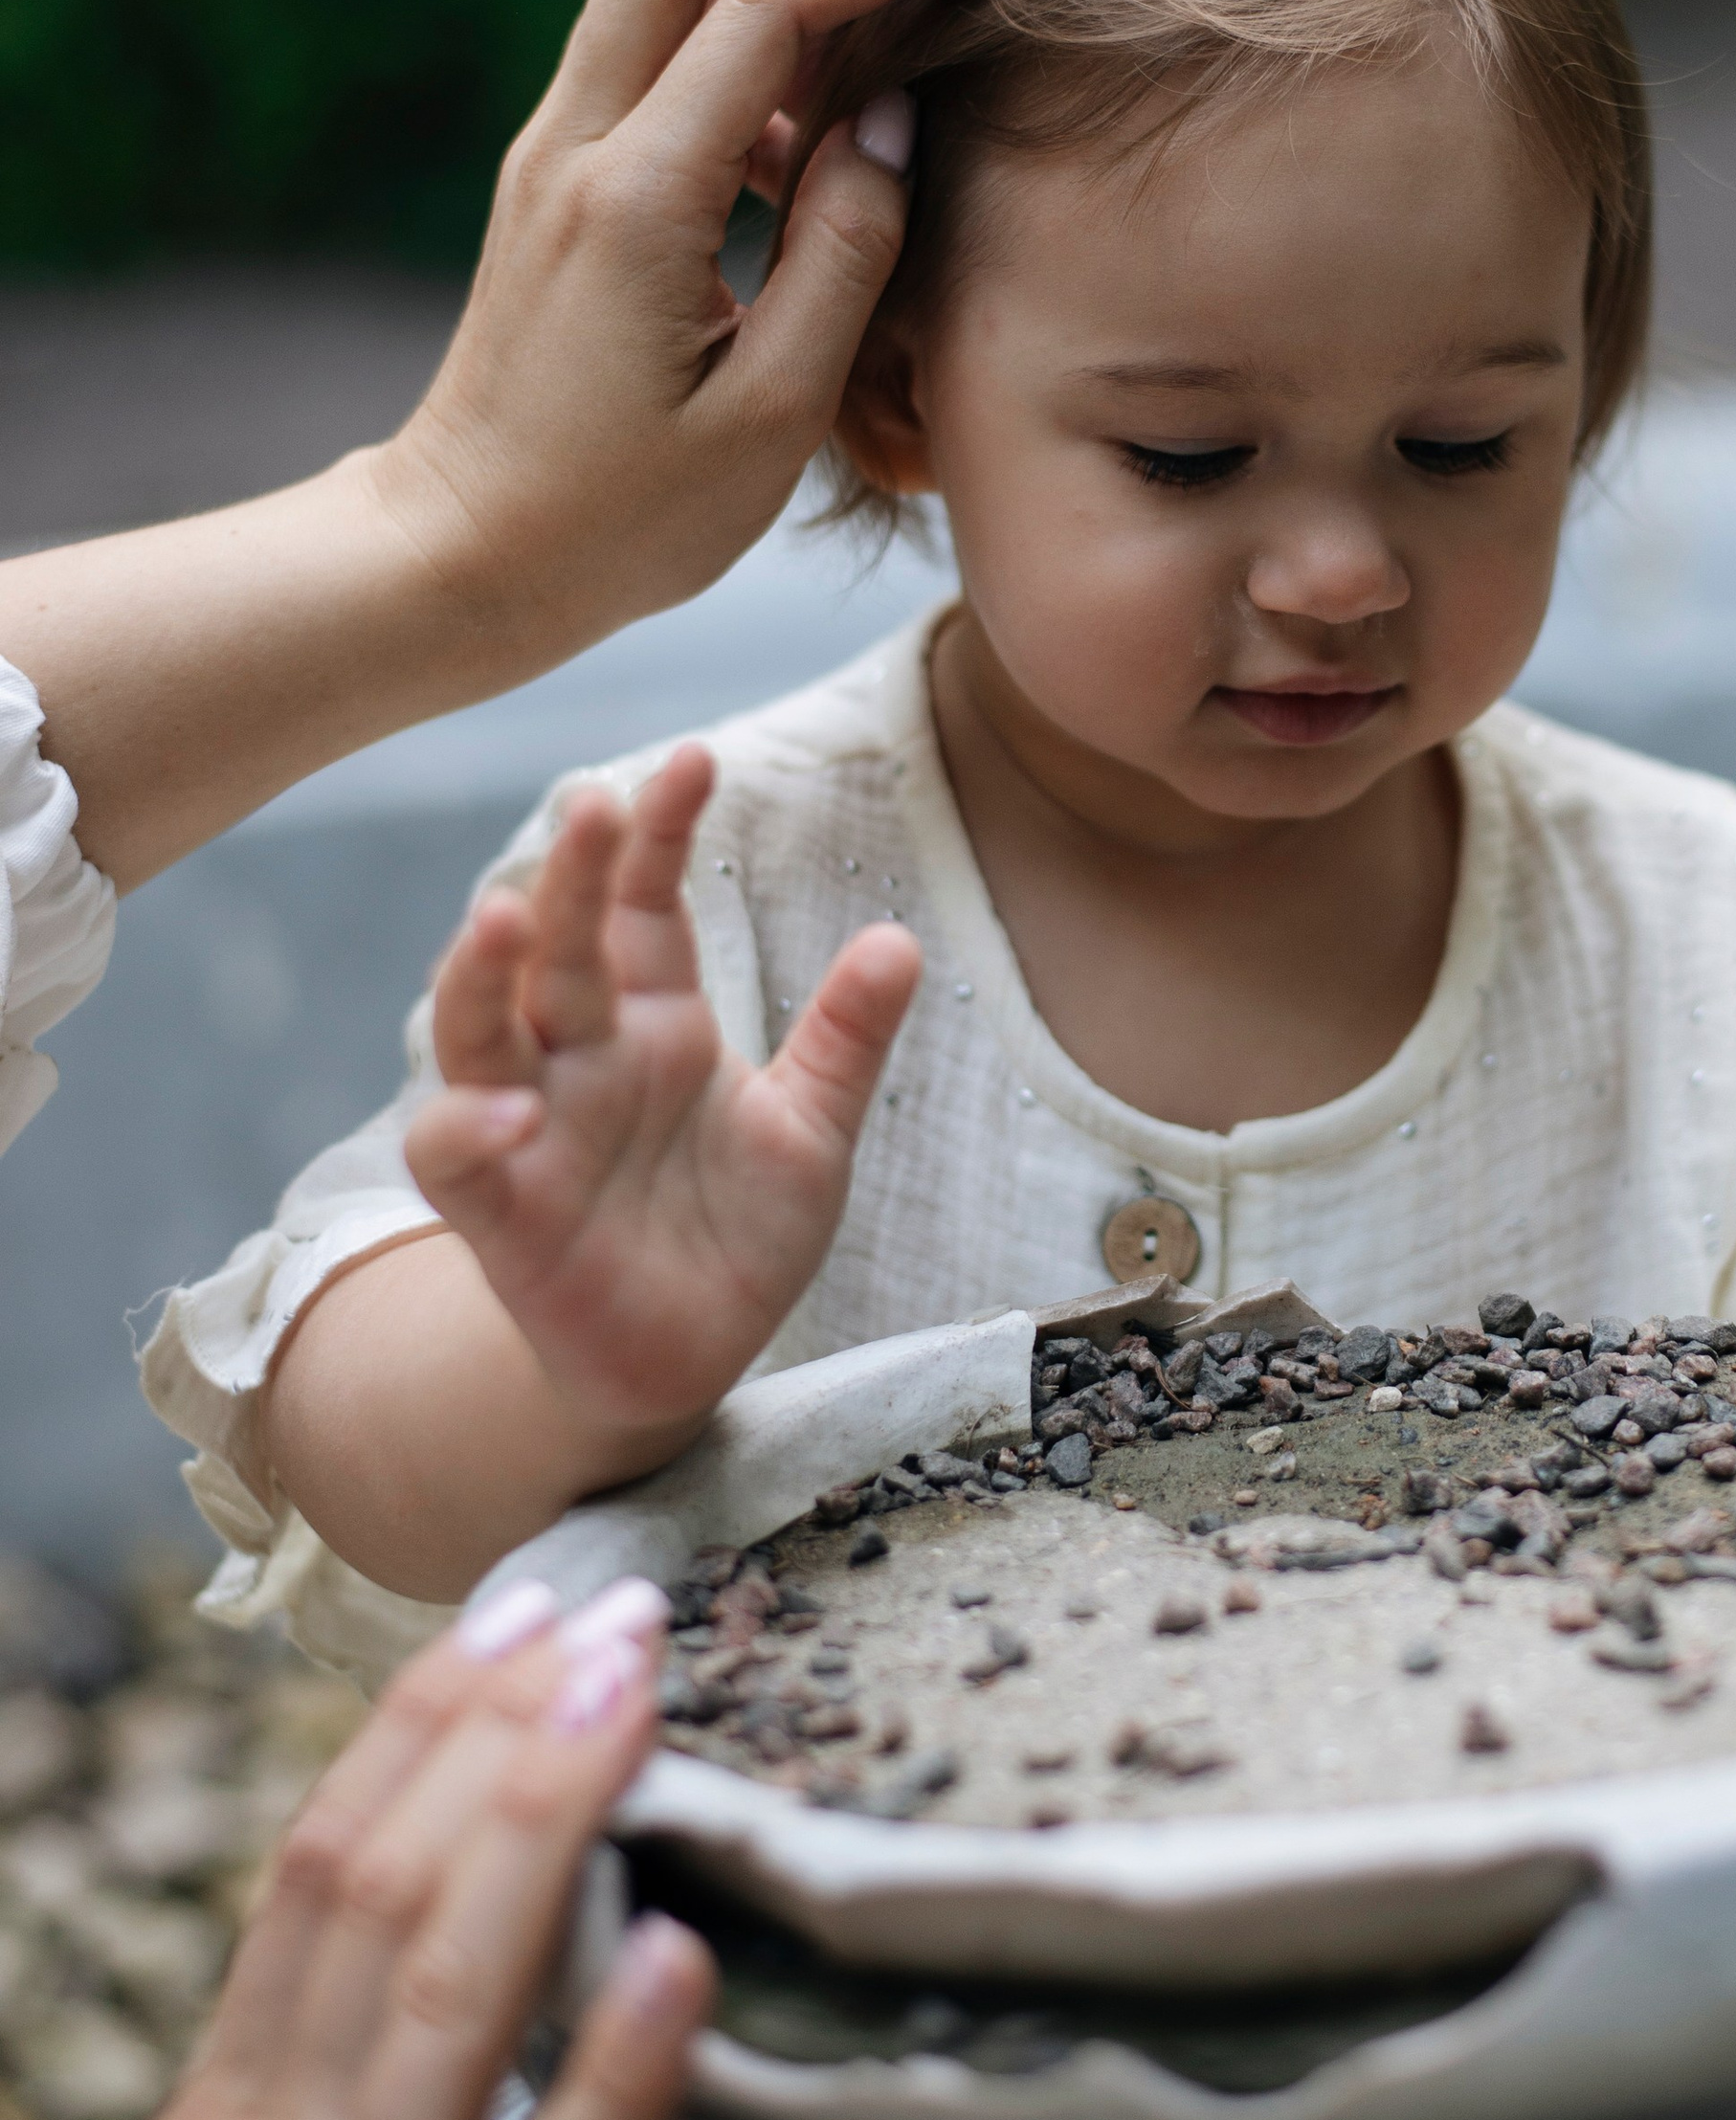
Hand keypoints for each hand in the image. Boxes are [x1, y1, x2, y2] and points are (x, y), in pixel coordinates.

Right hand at [0, 1582, 709, 2119]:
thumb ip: (290, 2112)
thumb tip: (385, 1991)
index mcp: (229, 2114)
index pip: (323, 1871)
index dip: (418, 1732)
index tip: (509, 1612)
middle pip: (381, 1895)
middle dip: (499, 1734)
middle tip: (613, 1603)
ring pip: (440, 1999)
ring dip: (543, 1826)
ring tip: (636, 1694)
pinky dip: (609, 2081)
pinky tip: (685, 1966)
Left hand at [374, 0, 1022, 664]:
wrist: (464, 554)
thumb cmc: (623, 518)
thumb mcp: (771, 415)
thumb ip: (844, 255)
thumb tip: (893, 123)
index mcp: (637, 198)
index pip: (764, 0)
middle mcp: (577, 146)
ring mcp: (554, 153)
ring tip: (877, 63)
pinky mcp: (556, 180)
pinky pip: (648, 60)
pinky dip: (734, 53)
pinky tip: (802, 150)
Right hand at [403, 744, 921, 1456]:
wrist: (692, 1358)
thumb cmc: (736, 1233)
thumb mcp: (812, 1132)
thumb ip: (845, 1039)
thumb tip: (897, 940)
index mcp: (657, 1023)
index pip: (646, 907)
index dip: (659, 835)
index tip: (693, 760)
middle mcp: (582, 1058)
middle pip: (561, 947)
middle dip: (574, 878)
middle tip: (597, 807)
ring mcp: (532, 1129)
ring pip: (479, 1031)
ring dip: (483, 976)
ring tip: (505, 921)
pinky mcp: (500, 1213)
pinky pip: (455, 1158)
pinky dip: (468, 1131)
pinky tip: (504, 1115)